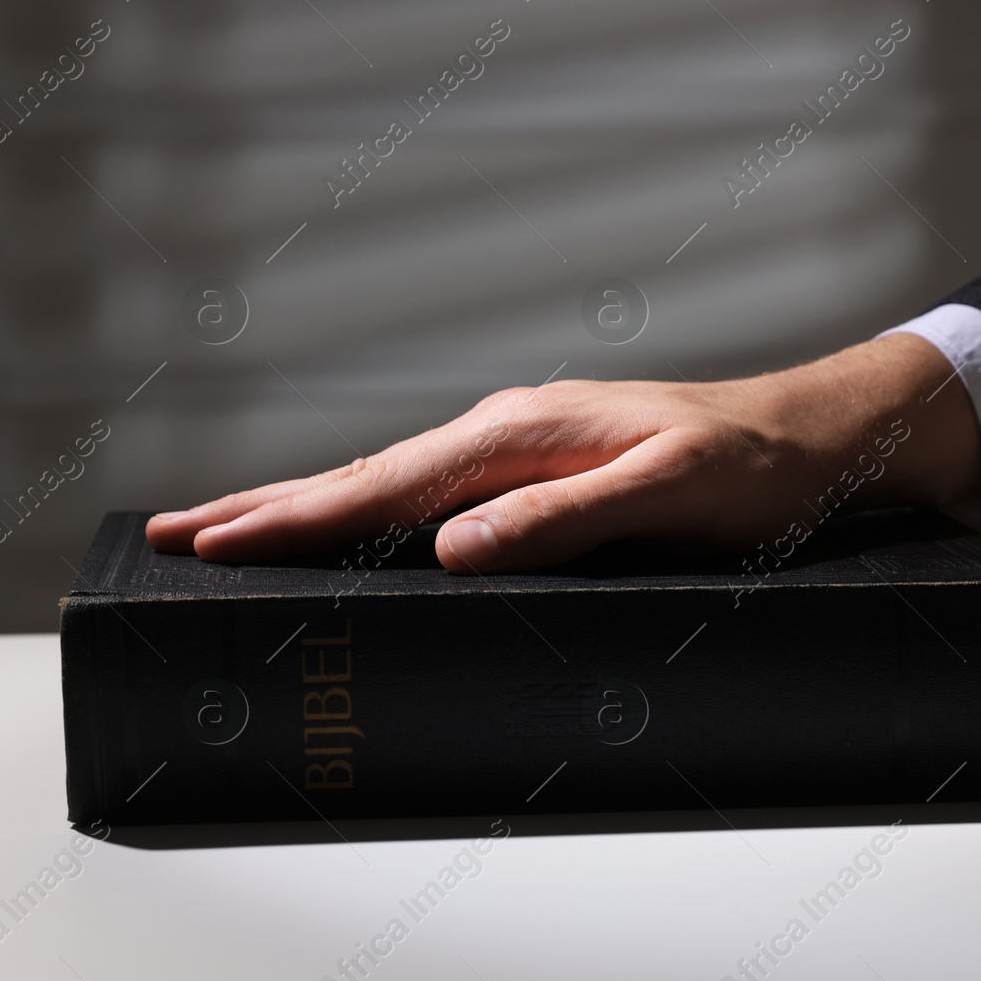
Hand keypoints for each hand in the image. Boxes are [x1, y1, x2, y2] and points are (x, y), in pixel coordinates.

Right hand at [145, 334, 980, 573]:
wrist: (811, 436)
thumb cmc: (751, 470)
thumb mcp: (670, 492)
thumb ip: (563, 517)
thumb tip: (454, 546)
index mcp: (517, 436)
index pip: (379, 488)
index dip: (290, 520)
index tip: (210, 542)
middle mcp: (499, 434)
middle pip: (355, 478)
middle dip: (259, 509)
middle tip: (168, 533)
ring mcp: (510, 449)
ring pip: (379, 484)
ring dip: (295, 508)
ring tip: (221, 530)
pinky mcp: (528, 469)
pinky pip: (418, 493)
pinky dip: (356, 511)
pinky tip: (336, 528)